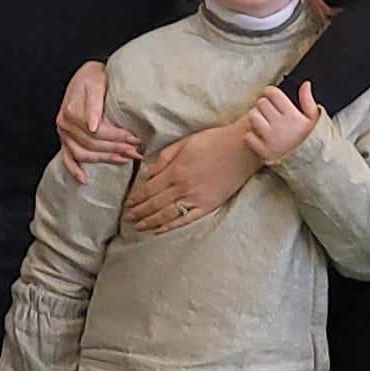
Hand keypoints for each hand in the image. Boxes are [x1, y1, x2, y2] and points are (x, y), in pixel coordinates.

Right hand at [56, 61, 141, 182]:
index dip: (117, 137)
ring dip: (105, 159)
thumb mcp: (96, 83)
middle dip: (116, 148)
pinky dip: (74, 169)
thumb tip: (93, 126)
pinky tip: (84, 179)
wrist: (87, 75)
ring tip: (125, 159)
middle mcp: (65, 125)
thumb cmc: (93, 77)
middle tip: (136, 151)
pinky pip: (67, 158)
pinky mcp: (66, 139)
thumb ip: (94, 104)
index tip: (136, 138)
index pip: (97, 132)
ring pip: (84, 154)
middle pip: (92, 144)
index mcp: (72, 112)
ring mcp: (64, 134)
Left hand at [124, 117, 261, 232]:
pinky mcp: (208, 205)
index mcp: (175, 170)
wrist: (241, 149)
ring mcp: (195, 198)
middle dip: (139, 212)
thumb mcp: (185, 142)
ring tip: (138, 226)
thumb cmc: (214, 141)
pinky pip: (186, 219)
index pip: (149, 188)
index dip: (136, 198)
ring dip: (150, 221)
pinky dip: (171, 226)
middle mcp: (182, 187)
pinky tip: (160, 230)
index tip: (128, 203)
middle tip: (127, 218)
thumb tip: (149, 174)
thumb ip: (165, 158)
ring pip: (166, 214)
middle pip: (154, 204)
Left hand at [245, 81, 318, 163]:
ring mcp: (271, 139)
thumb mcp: (314, 119)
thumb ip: (308, 101)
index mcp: (292, 116)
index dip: (270, 93)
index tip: (273, 98)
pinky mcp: (264, 151)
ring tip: (264, 123)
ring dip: (256, 118)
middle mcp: (280, 126)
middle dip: (263, 105)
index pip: (272, 93)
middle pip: (260, 103)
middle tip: (269, 112)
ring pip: (252, 117)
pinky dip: (252, 135)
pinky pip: (249, 136)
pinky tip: (261, 136)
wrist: (311, 165)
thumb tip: (305, 84)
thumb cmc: (312, 140)